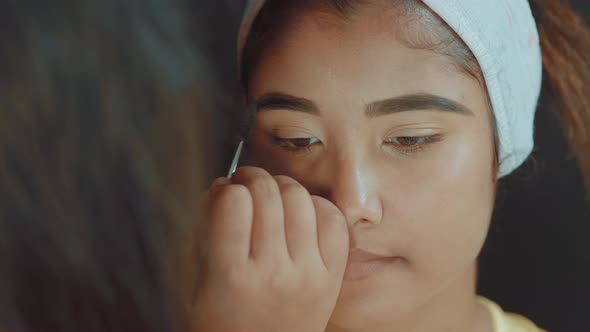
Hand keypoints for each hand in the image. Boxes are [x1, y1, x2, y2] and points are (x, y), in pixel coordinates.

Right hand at [191, 167, 348, 331]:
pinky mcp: (332, 278)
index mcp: (231, 276)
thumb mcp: (196, 285)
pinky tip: (302, 210)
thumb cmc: (222, 325)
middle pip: (268, 193)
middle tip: (246, 183)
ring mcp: (308, 274)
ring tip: (272, 195)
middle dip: (252, 177)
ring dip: (282, 186)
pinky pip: (333, 220)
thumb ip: (204, 234)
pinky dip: (317, 205)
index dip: (225, 188)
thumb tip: (223, 185)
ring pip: (301, 198)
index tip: (223, 192)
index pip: (232, 202)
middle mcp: (273, 273)